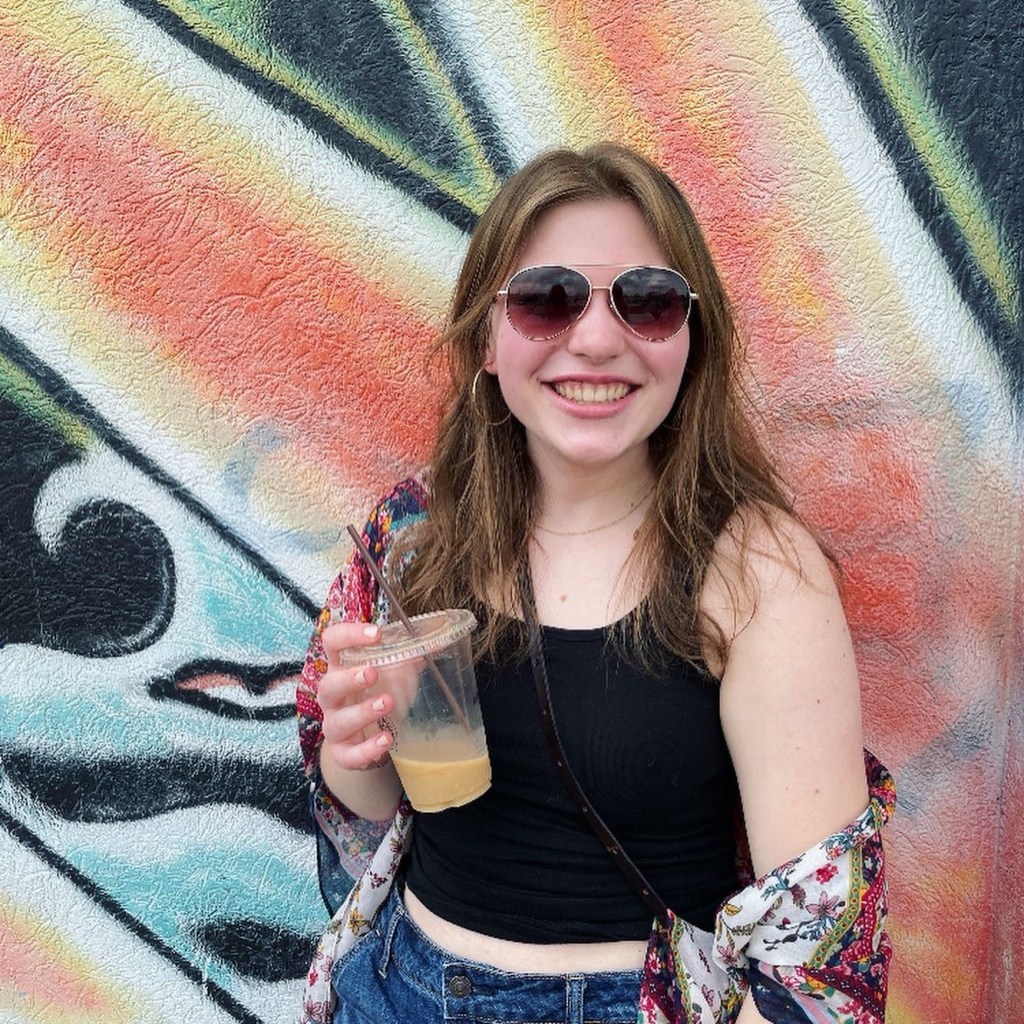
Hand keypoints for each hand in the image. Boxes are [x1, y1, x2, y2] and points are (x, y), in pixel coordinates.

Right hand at [318, 621, 395, 771]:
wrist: (367, 740)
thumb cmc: (377, 695)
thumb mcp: (392, 676)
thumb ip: (406, 661)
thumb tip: (433, 645)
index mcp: (341, 669)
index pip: (332, 643)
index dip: (348, 635)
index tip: (375, 633)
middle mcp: (332, 697)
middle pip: (328, 685)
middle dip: (349, 679)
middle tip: (372, 673)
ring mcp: (335, 725)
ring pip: (337, 721)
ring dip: (362, 712)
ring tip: (387, 703)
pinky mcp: (342, 753)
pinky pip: (349, 755)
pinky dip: (367, 749)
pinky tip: (387, 740)